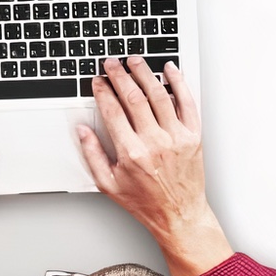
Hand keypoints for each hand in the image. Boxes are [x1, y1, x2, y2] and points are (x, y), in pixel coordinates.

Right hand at [76, 57, 230, 275]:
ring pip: (159, 95)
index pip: (113, 111)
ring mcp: (176, 138)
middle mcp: (155, 143)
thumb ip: (92, 154)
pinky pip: (187, 103)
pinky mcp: (193, 136)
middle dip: (120, 76)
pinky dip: (179, 83)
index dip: (103, 91)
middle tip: (112, 63)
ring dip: (145, 73)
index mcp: (132, 154)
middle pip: (134, 98)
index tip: (98, 81)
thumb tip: (82, 130)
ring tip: (135, 61)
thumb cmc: (145, 202)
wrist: (180, 215)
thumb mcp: (108, 184)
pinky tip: (171, 70)